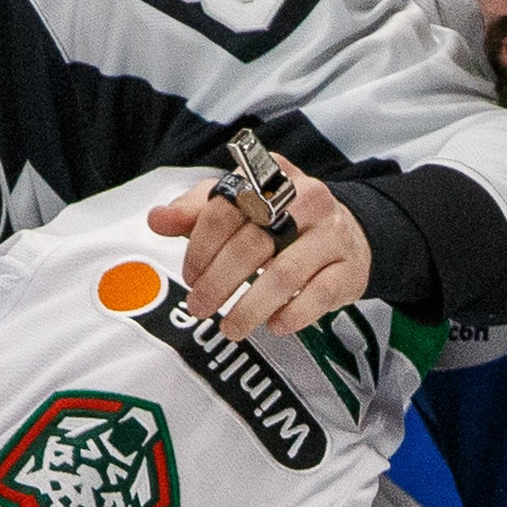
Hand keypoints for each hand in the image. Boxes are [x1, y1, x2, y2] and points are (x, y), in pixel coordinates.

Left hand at [146, 156, 369, 340]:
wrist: (347, 232)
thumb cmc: (279, 222)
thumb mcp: (236, 208)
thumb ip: (194, 212)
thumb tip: (157, 219)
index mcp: (270, 178)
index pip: (225, 209)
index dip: (201, 246)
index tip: (190, 274)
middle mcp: (306, 200)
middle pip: (252, 245)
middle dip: (218, 283)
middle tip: (199, 307)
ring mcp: (332, 234)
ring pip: (284, 275)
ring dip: (250, 308)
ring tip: (230, 328)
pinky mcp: (349, 267)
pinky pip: (320, 295)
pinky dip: (293, 314)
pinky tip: (274, 325)